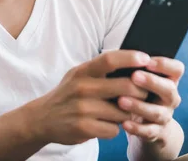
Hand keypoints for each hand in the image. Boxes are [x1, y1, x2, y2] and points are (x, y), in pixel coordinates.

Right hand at [32, 50, 149, 144]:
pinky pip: (114, 129)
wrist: (42, 118)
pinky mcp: (84, 128)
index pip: (110, 59)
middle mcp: (82, 88)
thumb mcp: (78, 75)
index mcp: (83, 71)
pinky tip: (107, 124)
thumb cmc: (69, 93)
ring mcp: (83, 109)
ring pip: (123, 111)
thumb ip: (100, 69)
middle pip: (125, 86)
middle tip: (145, 93)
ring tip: (122, 111)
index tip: (146, 59)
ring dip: (128, 113)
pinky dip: (115, 128)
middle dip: (141, 91)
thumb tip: (133, 63)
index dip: (130, 58)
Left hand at [117, 57, 183, 142]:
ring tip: (121, 100)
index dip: (165, 64)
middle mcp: (171, 98)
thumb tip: (121, 56)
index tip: (147, 61)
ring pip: (157, 112)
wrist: (146, 125)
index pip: (177, 69)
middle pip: (169, 89)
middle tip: (134, 76)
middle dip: (152, 82)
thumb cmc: (140, 93)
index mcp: (169, 80)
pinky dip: (137, 128)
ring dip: (139, 106)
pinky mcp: (157, 133)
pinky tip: (124, 123)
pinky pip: (149, 132)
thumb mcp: (142, 81)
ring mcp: (166, 116)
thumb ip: (136, 69)